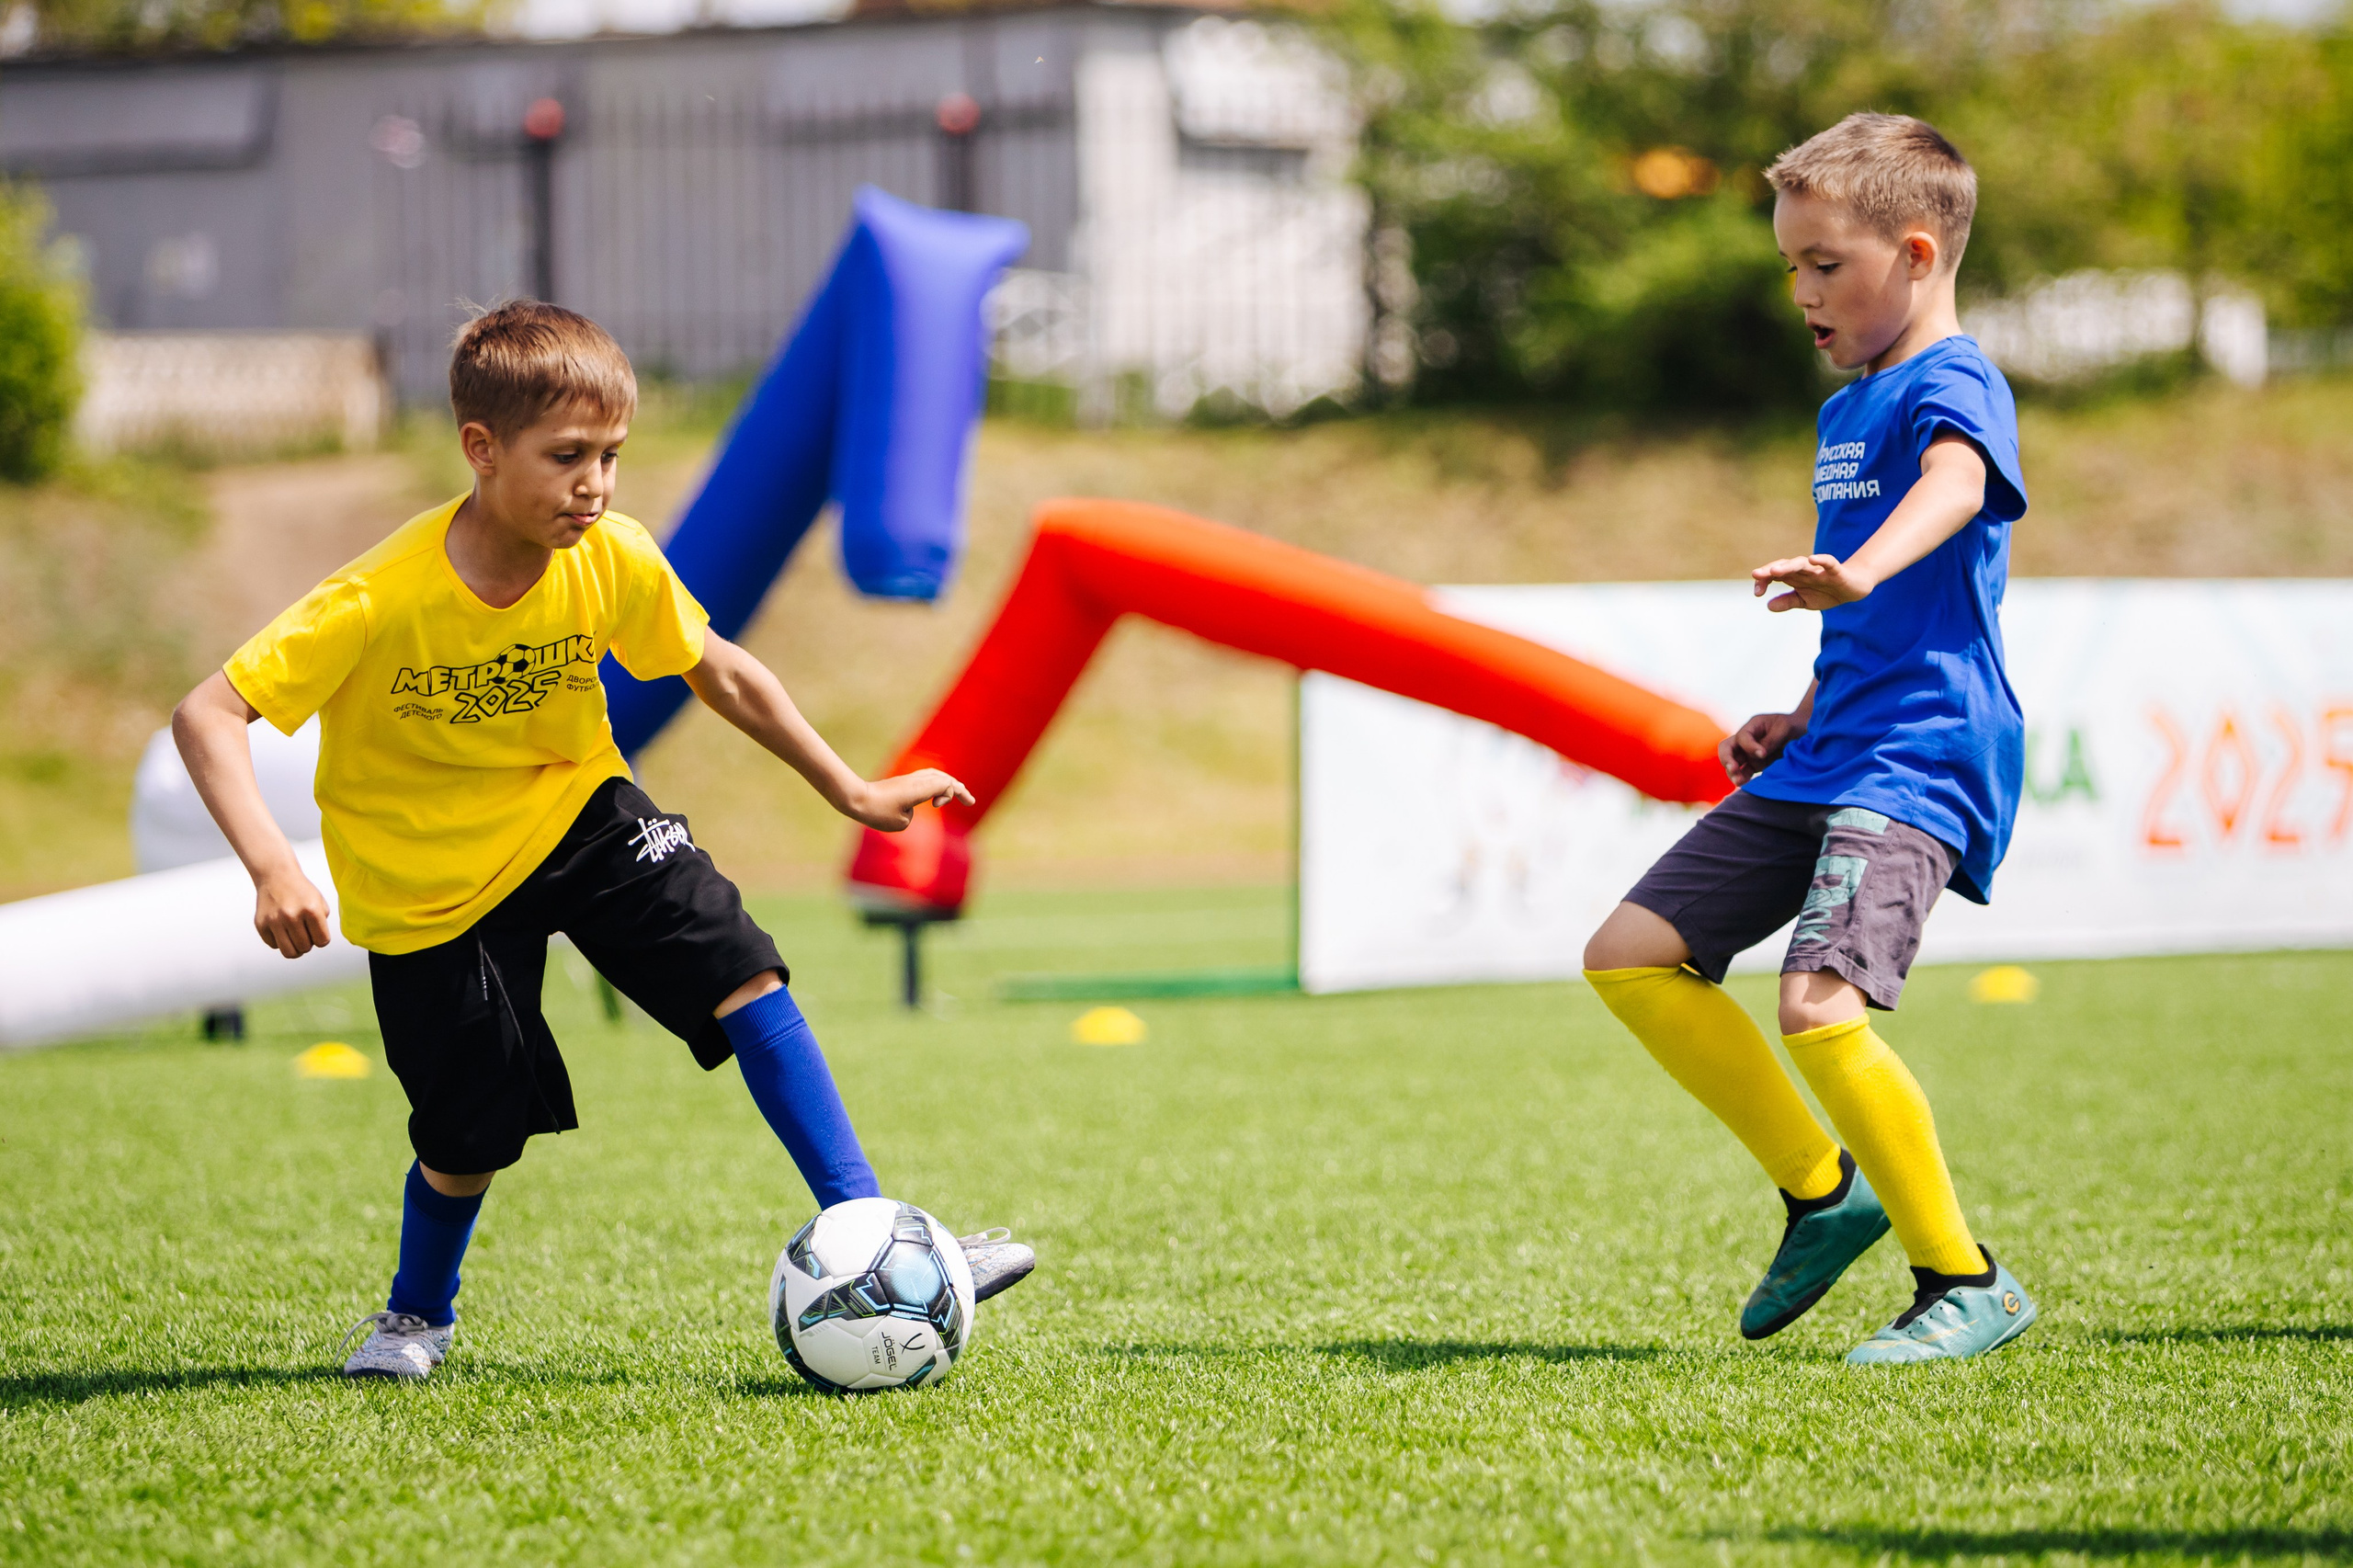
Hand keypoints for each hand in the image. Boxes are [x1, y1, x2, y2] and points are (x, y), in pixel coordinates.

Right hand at [254, 867, 332, 957]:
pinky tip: (282, 929)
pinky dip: (280, 941)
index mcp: (311, 910)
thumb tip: (318, 941)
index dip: (322, 939)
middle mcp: (292, 916)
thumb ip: (323, 922)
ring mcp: (274, 921)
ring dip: (295, 949)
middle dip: (308, 943)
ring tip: (295, 938)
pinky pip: (274, 946)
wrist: (276, 876)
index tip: (318, 933)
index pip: (322, 941)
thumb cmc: (300, 890)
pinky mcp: (261, 924)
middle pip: (305, 948)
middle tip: (305, 933)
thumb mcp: (320, 901)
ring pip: (289, 952)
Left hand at [847, 769, 975, 831]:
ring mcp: (908, 780)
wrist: (857, 798)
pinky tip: (937, 790)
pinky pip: (926, 778)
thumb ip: (912, 815)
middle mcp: (916, 781)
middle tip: (971, 802)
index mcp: (919, 789)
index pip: (946, 784)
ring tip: (959, 793)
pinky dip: (936, 784)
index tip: (936, 806)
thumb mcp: (901, 823)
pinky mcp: (901, 783)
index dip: (950, 795)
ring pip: (935, 776)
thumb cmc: (877, 812)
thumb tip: (908, 808)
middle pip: (944, 778)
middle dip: (959, 790)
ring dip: (948, 785)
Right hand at [1719, 711, 1803, 785]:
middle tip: (1734, 769)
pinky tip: (1744, 784)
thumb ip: (1771, 740)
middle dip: (1727, 759)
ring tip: (1739, 782)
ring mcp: (1750, 753)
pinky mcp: (1756, 765)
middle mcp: (1747, 740)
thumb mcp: (1786, 728)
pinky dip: (1742, 779)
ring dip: (1733, 773)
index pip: (1742, 737)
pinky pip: (1744, 773)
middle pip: (1727, 749)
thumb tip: (1759, 754)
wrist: (1805, 732)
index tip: (1763, 754)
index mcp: (1753, 726)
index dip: (1750, 747)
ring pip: (1732, 763)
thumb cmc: (1796, 725)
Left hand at [1752, 552, 1874, 611]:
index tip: (1757, 593)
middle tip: (1756, 574)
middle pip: (1785, 567)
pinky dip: (1821, 560)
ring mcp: (1819, 570)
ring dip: (1788, 566)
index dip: (1764, 581)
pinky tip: (1812, 559)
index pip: (1775, 575)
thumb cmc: (1827, 592)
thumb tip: (1768, 606)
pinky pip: (1828, 562)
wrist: (1854, 588)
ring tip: (1775, 570)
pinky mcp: (1836, 570)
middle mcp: (1804, 571)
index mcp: (1795, 577)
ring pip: (1802, 564)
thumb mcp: (1805, 601)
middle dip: (1770, 570)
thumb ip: (1788, 602)